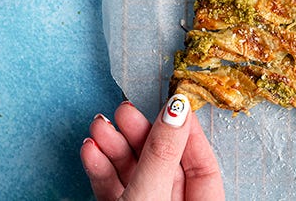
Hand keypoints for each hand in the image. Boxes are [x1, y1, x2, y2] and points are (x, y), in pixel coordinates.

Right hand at [80, 95, 224, 200]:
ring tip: (100, 125)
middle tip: (124, 111)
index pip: (203, 167)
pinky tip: (91, 149)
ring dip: (115, 148)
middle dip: (140, 135)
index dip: (187, 133)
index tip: (172, 103)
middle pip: (164, 165)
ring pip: (136, 174)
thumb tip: (178, 108)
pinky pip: (114, 190)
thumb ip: (162, 154)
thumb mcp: (151, 193)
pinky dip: (102, 170)